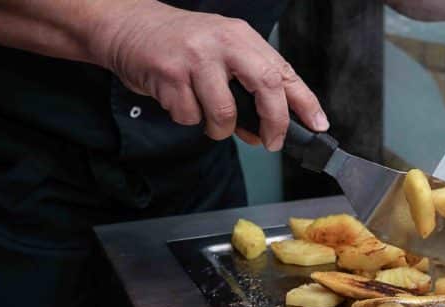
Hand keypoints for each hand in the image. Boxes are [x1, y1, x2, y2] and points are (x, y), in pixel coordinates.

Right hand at [94, 2, 327, 149]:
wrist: (126, 26)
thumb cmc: (179, 45)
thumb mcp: (221, 55)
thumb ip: (247, 88)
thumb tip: (267, 131)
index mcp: (242, 38)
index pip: (284, 72)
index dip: (305, 102)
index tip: (319, 125)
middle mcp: (223, 43)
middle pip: (267, 86)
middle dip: (275, 122)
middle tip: (271, 142)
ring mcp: (196, 57)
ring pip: (225, 113)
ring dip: (220, 129)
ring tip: (208, 118)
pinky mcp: (169, 73)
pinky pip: (190, 116)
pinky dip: (187, 118)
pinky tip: (178, 99)